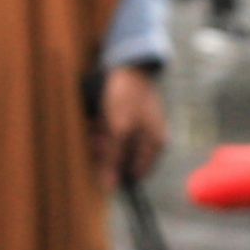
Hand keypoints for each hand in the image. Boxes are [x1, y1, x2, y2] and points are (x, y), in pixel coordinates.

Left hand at [97, 61, 168, 187]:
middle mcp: (149, 138)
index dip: (116, 170)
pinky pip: (112, 131)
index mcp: (154, 144)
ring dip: (100, 138)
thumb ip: (113, 158)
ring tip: (95, 122)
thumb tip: (109, 186)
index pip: (135, 174)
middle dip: (106, 149)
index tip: (102, 158)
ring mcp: (139, 127)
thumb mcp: (118, 128)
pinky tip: (96, 117)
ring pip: (115, 145)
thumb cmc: (126, 95)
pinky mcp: (128, 117)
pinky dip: (102, 127)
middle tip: (97, 134)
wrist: (127, 63)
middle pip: (123, 158)